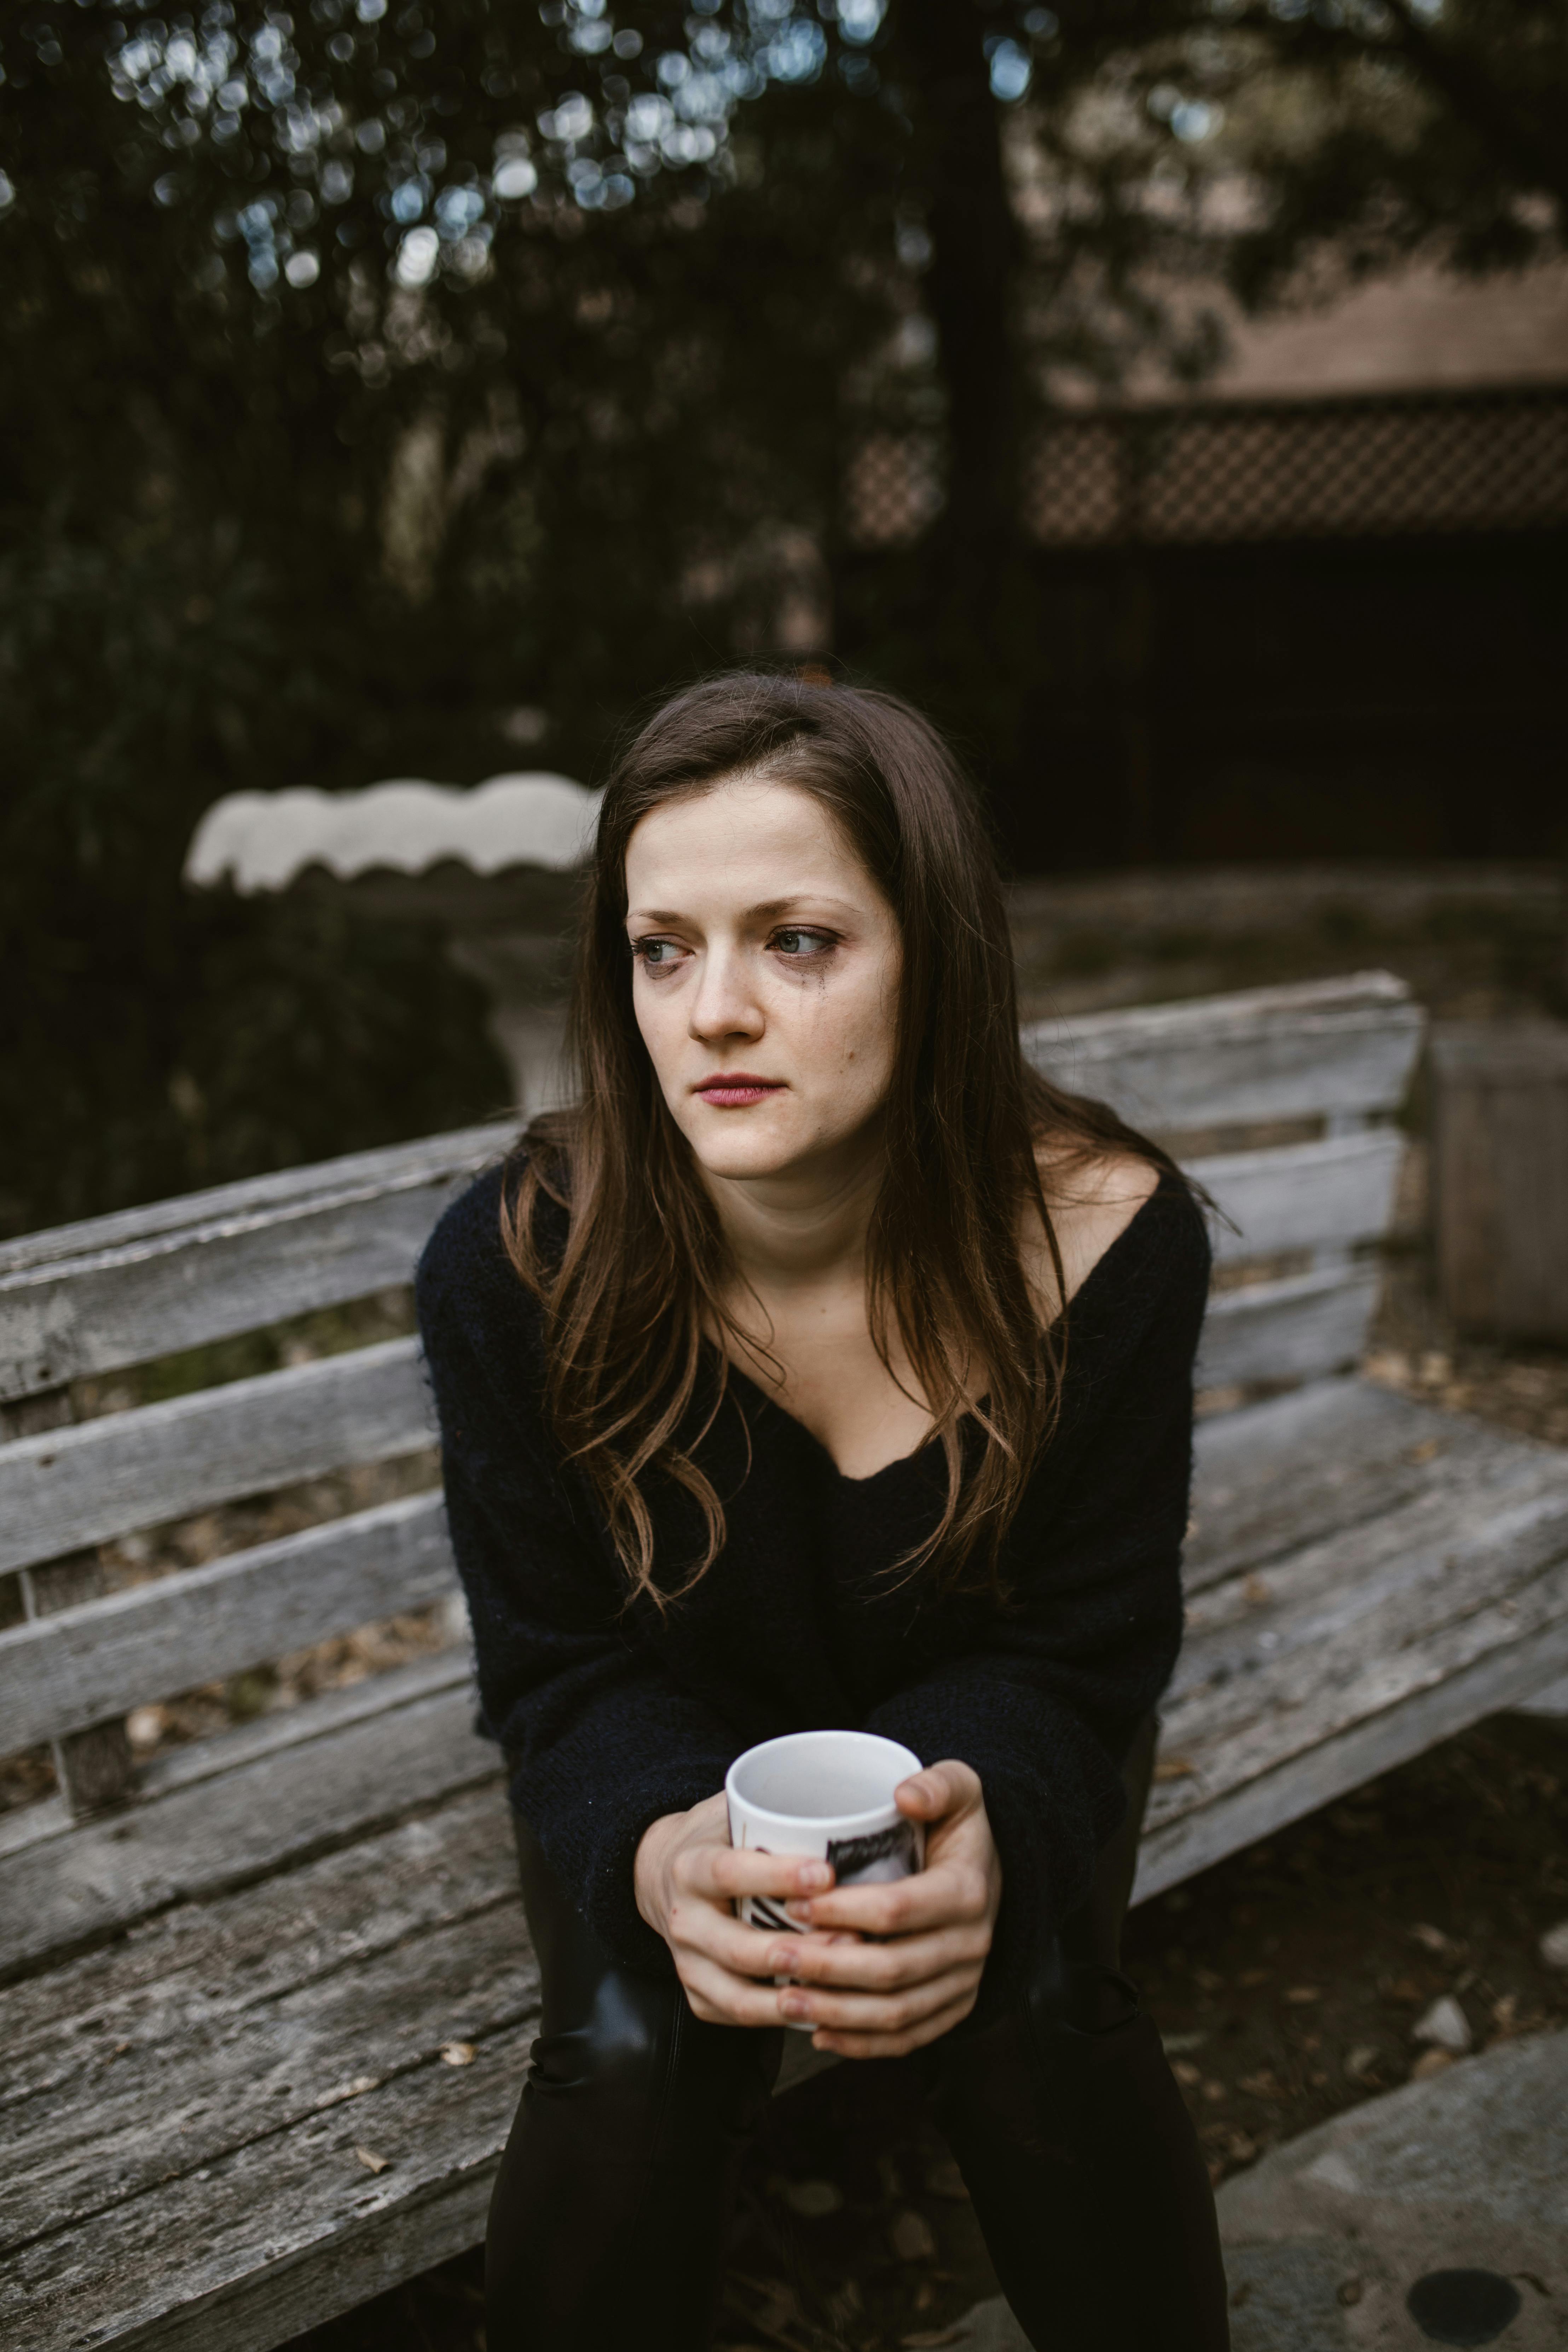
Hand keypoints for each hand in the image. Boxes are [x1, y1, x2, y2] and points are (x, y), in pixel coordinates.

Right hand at [634, 1791, 858, 2029]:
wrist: (664, 1877)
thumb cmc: (716, 1839)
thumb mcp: (731, 1811)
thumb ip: (772, 1809)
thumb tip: (845, 1802)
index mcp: (689, 1867)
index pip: (729, 1873)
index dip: (777, 1876)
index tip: (827, 1874)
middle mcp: (683, 1920)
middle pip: (737, 1946)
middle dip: (796, 1949)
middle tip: (854, 1941)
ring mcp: (688, 1964)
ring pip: (739, 1994)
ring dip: (793, 1994)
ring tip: (843, 1984)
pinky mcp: (698, 1996)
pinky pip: (739, 2015)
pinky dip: (781, 2019)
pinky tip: (823, 2010)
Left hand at [770, 1760, 1000, 2058]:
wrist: (991, 1870)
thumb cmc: (958, 1826)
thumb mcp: (960, 1788)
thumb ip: (937, 1784)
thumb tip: (903, 1794)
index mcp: (967, 1891)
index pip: (897, 1909)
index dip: (842, 1910)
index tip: (794, 1902)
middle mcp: (971, 1944)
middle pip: (892, 1968)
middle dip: (828, 1966)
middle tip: (774, 1954)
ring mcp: (964, 1982)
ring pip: (897, 2012)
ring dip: (837, 2012)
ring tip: (784, 2000)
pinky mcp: (954, 2008)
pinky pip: (909, 2037)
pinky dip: (863, 2044)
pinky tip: (818, 2034)